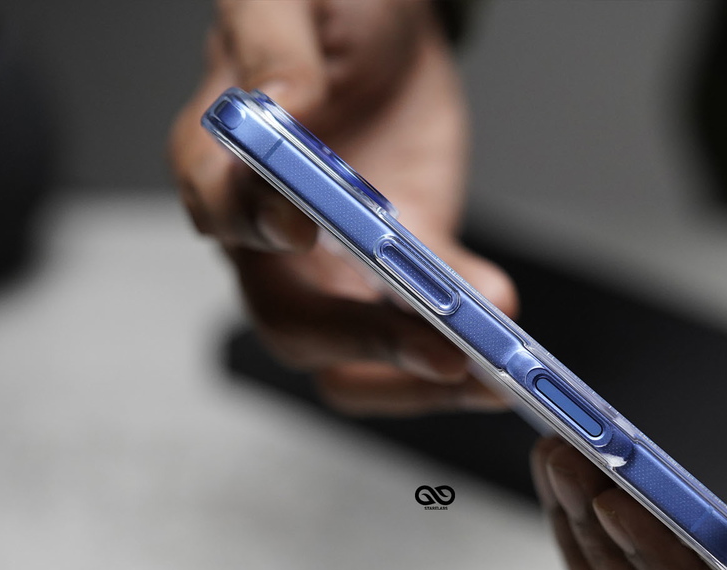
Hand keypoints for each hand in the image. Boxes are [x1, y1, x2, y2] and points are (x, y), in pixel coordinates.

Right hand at [169, 0, 516, 414]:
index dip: (260, 231)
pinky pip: (421, 332)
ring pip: (352, 361)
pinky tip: (502, 314)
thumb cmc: (322, 11)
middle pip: (293, 322)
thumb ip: (276, 50)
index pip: (226, 219)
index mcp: (224, 166)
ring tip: (486, 368)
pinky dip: (464, 336)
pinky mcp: (398, 276)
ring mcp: (337, 269)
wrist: (386, 33)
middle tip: (439, 345)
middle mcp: (270, 240)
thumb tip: (284, 108)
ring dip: (416, 377)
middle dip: (365, 341)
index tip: (305, 226)